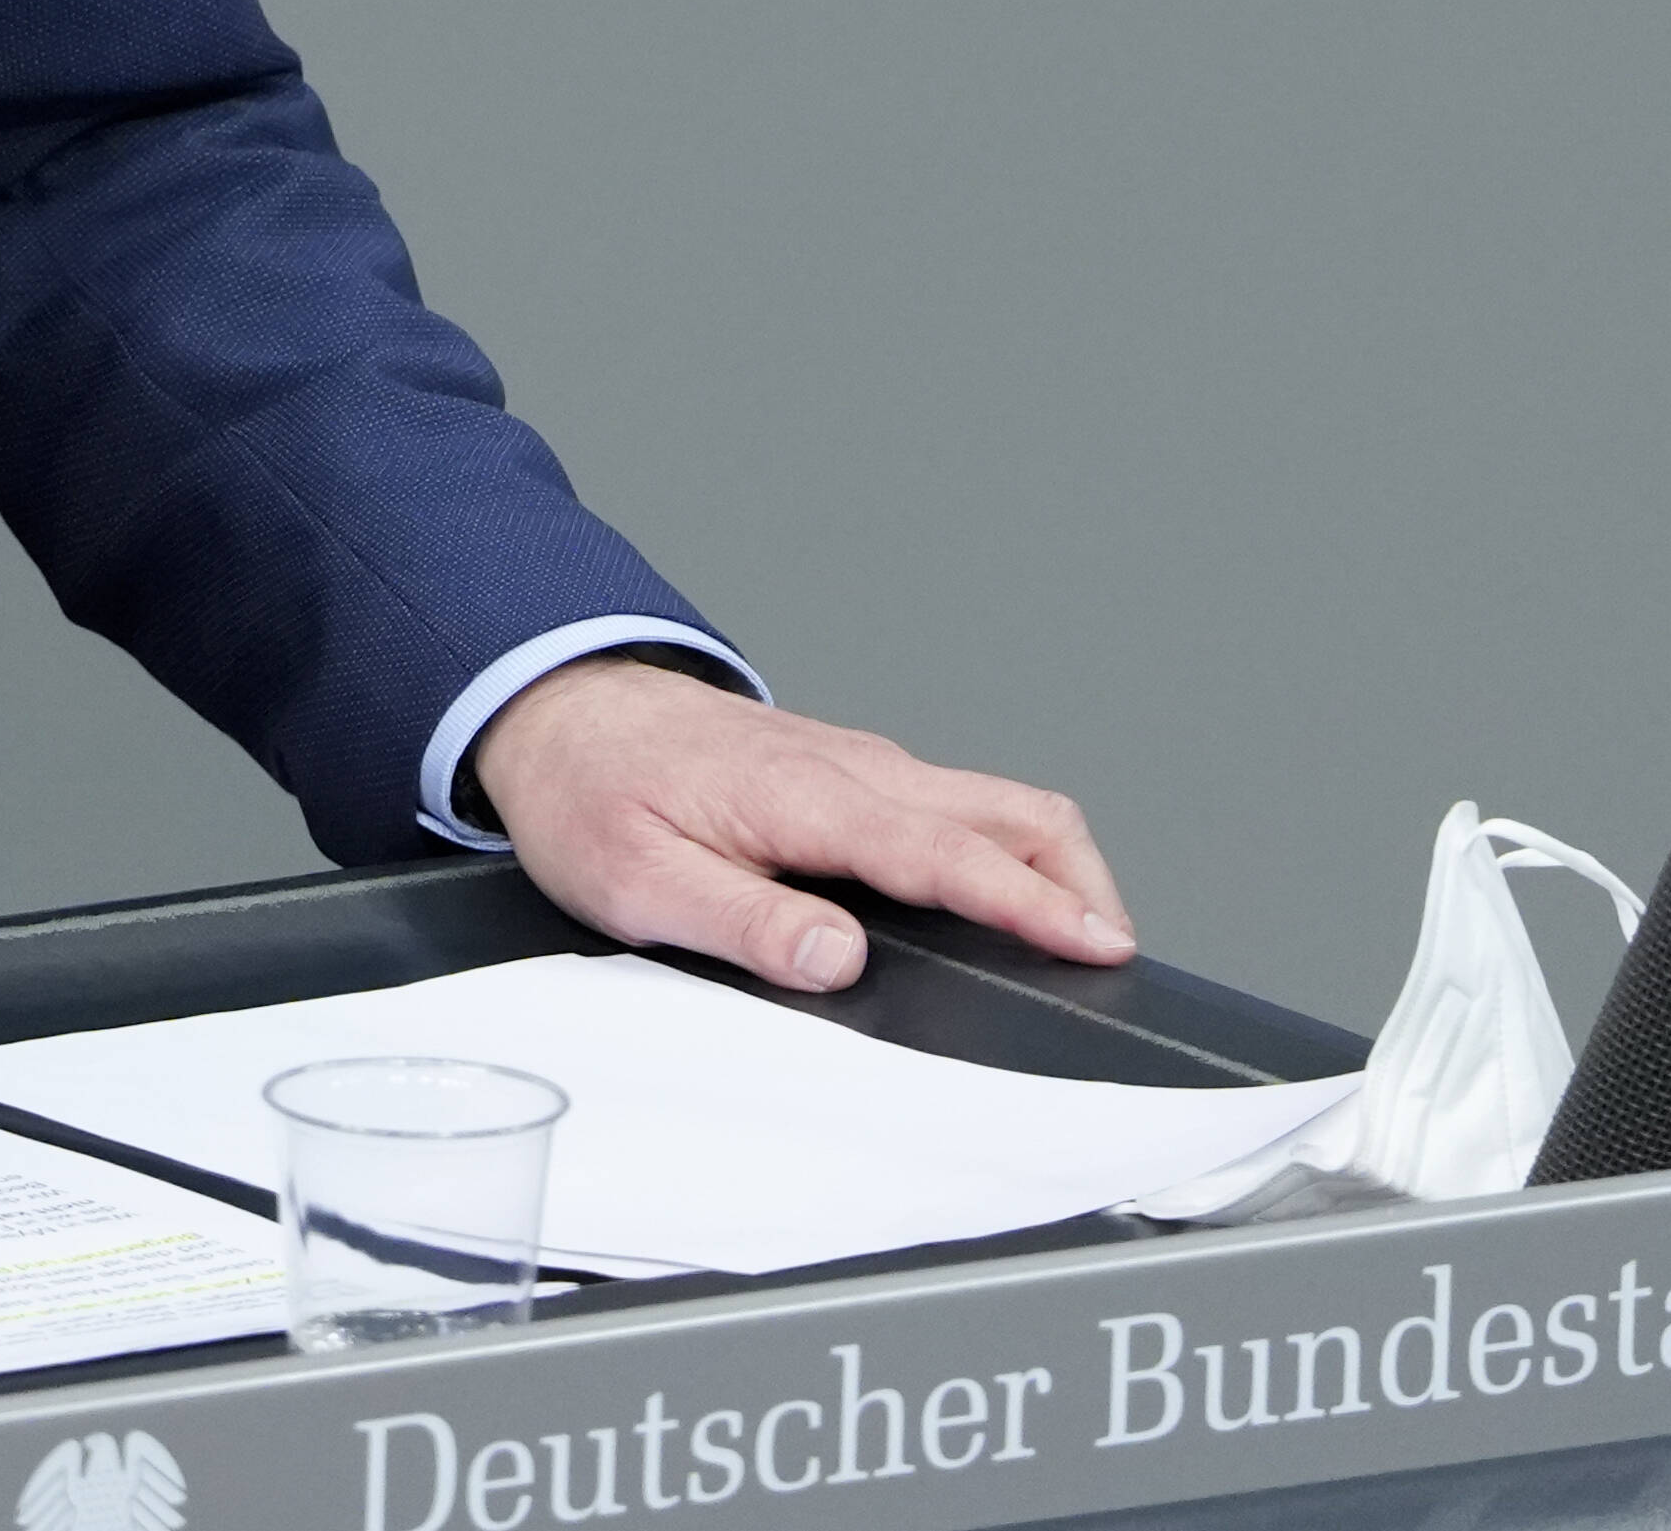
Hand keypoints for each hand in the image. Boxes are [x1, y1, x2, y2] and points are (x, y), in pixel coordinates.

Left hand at [472, 655, 1133, 991]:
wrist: (560, 708)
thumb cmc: (592, 792)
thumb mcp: (639, 880)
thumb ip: (745, 924)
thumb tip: (840, 962)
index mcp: (807, 797)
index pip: (948, 854)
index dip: (1033, 902)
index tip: (1100, 940)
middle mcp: (852, 768)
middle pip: (1010, 809)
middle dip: (1078, 878)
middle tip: (1111, 952)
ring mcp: (860, 763)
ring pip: (992, 801)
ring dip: (1046, 862)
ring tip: (1075, 936)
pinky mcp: (852, 772)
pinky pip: (954, 804)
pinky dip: (1002, 848)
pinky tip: (997, 898)